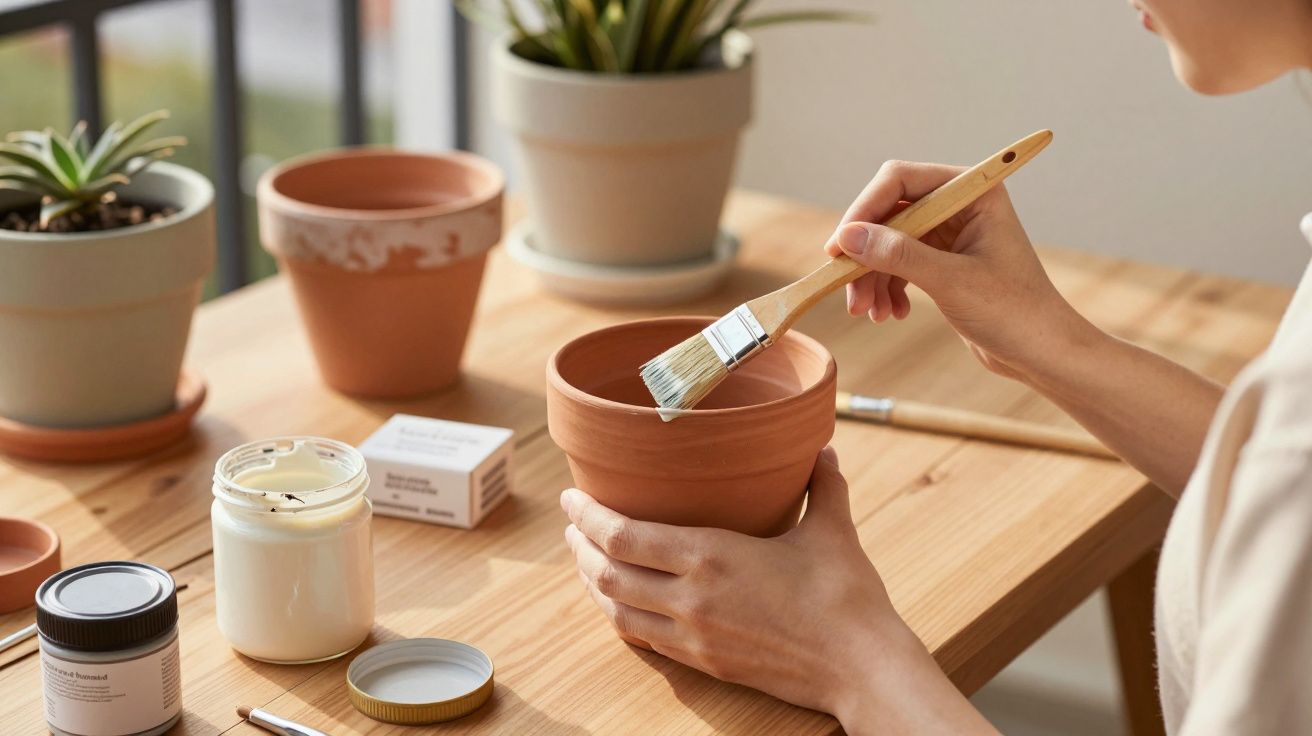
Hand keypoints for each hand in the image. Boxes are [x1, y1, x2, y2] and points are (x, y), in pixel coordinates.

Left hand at [561, 448, 995, 734]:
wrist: (859, 666)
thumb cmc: (846, 597)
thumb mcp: (832, 529)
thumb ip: (822, 486)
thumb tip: (824, 450)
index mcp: (711, 556)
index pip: (623, 536)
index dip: (587, 516)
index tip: (571, 497)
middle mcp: (691, 597)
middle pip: (608, 572)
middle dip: (581, 547)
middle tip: (572, 526)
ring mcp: (694, 635)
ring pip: (618, 610)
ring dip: (594, 583)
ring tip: (587, 561)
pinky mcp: (704, 663)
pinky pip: (644, 638)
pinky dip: (620, 616)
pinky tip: (620, 604)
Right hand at [824, 160, 1092, 381]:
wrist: (1042, 353)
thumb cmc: (1014, 312)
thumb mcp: (951, 282)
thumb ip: (899, 255)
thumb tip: (848, 237)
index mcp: (973, 192)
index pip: (900, 180)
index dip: (864, 210)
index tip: (839, 247)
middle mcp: (959, 205)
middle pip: (888, 213)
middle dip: (865, 253)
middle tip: (847, 290)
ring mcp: (950, 234)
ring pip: (888, 242)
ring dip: (871, 277)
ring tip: (869, 312)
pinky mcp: (942, 262)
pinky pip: (898, 264)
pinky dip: (887, 288)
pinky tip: (890, 314)